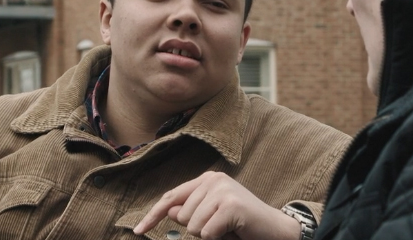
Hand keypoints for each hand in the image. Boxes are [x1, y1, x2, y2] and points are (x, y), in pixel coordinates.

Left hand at [134, 171, 300, 239]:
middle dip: (197, 229)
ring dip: (208, 234)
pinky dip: (218, 237)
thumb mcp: (210, 218)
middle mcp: (213, 179)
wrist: (274, 229)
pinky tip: (233, 229)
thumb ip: (190, 212)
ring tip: (228, 227)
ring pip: (193, 226)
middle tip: (220, 226)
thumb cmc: (240, 224)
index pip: (172, 197)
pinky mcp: (231, 204)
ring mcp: (223, 190)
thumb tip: (172, 211)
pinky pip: (207, 232)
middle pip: (182, 216)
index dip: (153, 215)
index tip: (138, 231)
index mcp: (206, 180)